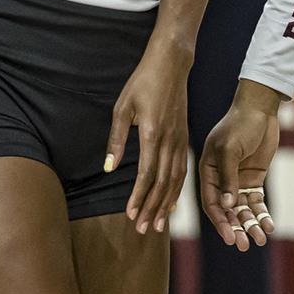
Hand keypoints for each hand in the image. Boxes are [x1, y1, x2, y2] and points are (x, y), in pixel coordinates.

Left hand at [106, 46, 190, 234]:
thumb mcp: (123, 107)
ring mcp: (180, 139)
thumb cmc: (143, 82)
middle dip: (153, 207)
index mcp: (152, 133)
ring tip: (160, 223)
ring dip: (167, 203)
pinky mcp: (185, 137)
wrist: (171, 64)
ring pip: (176, 179)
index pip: (146, 174)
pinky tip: (172, 200)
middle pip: (162, 182)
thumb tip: (108, 168)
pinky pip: (183, 169)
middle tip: (144, 229)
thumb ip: (116, 139)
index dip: (139, 196)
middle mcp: (169, 140)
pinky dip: (178, 188)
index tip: (131, 214)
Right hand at [199, 84, 281, 250]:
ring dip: (251, 225)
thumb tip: (228, 206)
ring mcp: (237, 181)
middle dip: (236, 228)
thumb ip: (228, 177)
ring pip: (243, 210)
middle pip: (227, 211)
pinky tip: (270, 226)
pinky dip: (263, 214)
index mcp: (208, 172)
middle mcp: (221, 180)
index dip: (220, 222)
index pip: (211, 203)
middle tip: (244, 245)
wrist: (260, 109)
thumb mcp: (230, 148)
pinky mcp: (253, 180)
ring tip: (260, 239)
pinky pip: (257, 202)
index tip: (230, 237)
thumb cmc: (240, 125)